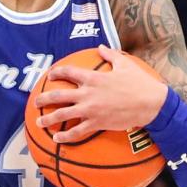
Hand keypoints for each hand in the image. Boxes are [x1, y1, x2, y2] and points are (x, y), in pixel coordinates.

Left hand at [33, 46, 167, 141]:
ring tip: (39, 122)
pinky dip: (65, 136)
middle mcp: (88, 94)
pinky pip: (76, 132)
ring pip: (63, 115)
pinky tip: (57, 139)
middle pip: (58, 95)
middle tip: (35, 102)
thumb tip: (101, 47)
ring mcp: (90, 110)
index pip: (68, 72)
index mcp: (93, 78)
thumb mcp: (125, 64)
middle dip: (43, 98)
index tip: (50, 75)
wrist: (150, 103)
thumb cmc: (139, 82)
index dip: (56, 73)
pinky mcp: (96, 123)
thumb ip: (110, 55)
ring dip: (48, 119)